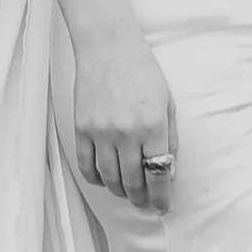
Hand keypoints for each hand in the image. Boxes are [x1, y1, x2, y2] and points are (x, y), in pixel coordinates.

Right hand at [70, 22, 177, 211]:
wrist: (108, 46)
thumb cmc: (142, 71)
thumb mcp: (167, 103)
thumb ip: (170, 138)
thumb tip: (169, 171)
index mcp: (153, 126)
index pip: (158, 175)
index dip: (161, 196)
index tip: (162, 205)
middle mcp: (127, 133)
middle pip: (133, 182)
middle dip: (140, 198)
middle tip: (144, 203)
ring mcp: (101, 132)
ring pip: (109, 178)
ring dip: (119, 191)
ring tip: (126, 191)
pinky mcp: (81, 129)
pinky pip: (86, 166)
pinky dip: (96, 179)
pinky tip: (104, 178)